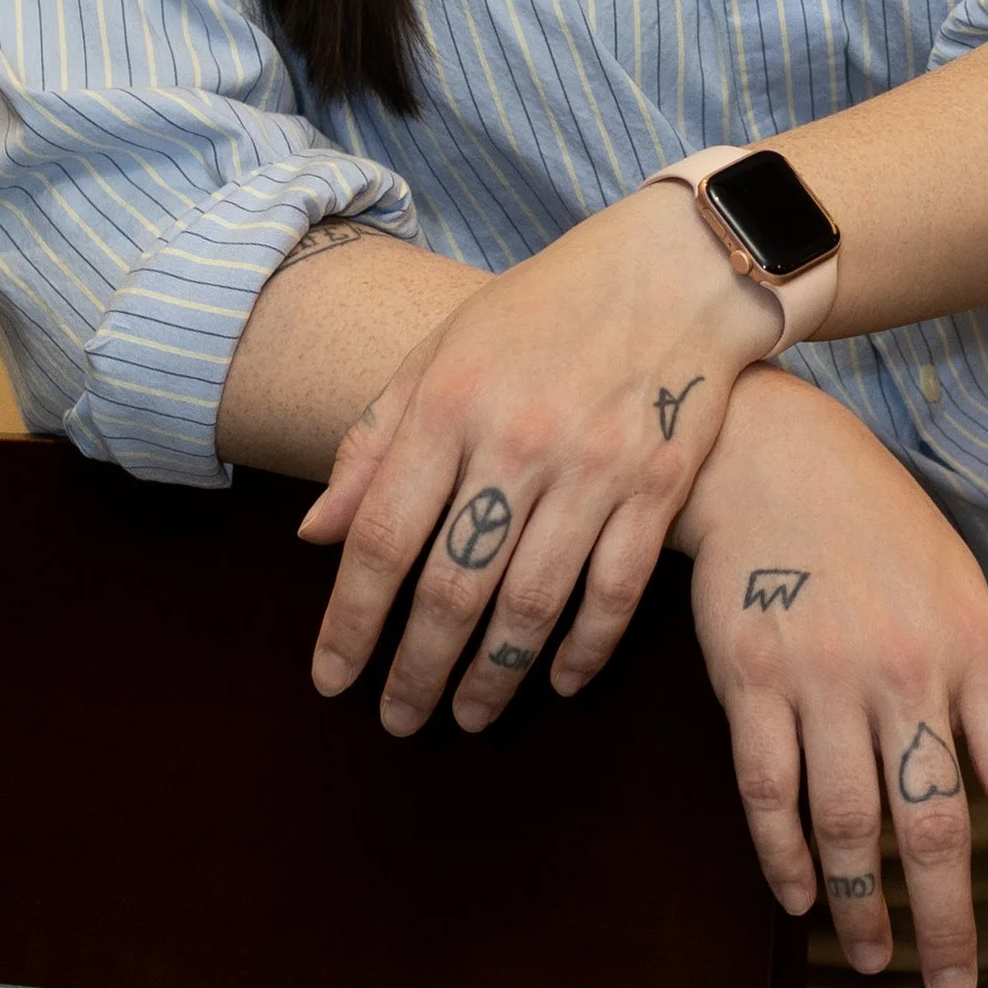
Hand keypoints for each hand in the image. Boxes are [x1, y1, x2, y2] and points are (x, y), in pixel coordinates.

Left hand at [299, 160, 780, 734]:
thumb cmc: (542, 309)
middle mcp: (517, 439)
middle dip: (416, 670)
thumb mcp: (444, 350)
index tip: (331, 681)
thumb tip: (314, 536)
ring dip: (493, 676)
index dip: (350, 621)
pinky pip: (615, 591)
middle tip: (398, 721)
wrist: (674, 266)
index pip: (382, 537)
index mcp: (451, 402)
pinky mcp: (658, 483)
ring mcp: (594, 465)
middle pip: (452, 587)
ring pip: (531, 604)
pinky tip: (557, 681)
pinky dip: (585, 648)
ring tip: (467, 714)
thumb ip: (375, 440)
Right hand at [678, 370, 987, 987]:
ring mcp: (821, 677)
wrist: (768, 452)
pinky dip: (783, 857)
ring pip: (847, 826)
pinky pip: (768, 792)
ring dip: (863, 908)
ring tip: (879, 959)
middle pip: (934, 827)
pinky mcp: (749, 678)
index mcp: (972, 647)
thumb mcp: (965, 587)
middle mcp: (904, 670)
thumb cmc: (879, 522)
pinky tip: (799, 898)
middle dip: (949, 926)